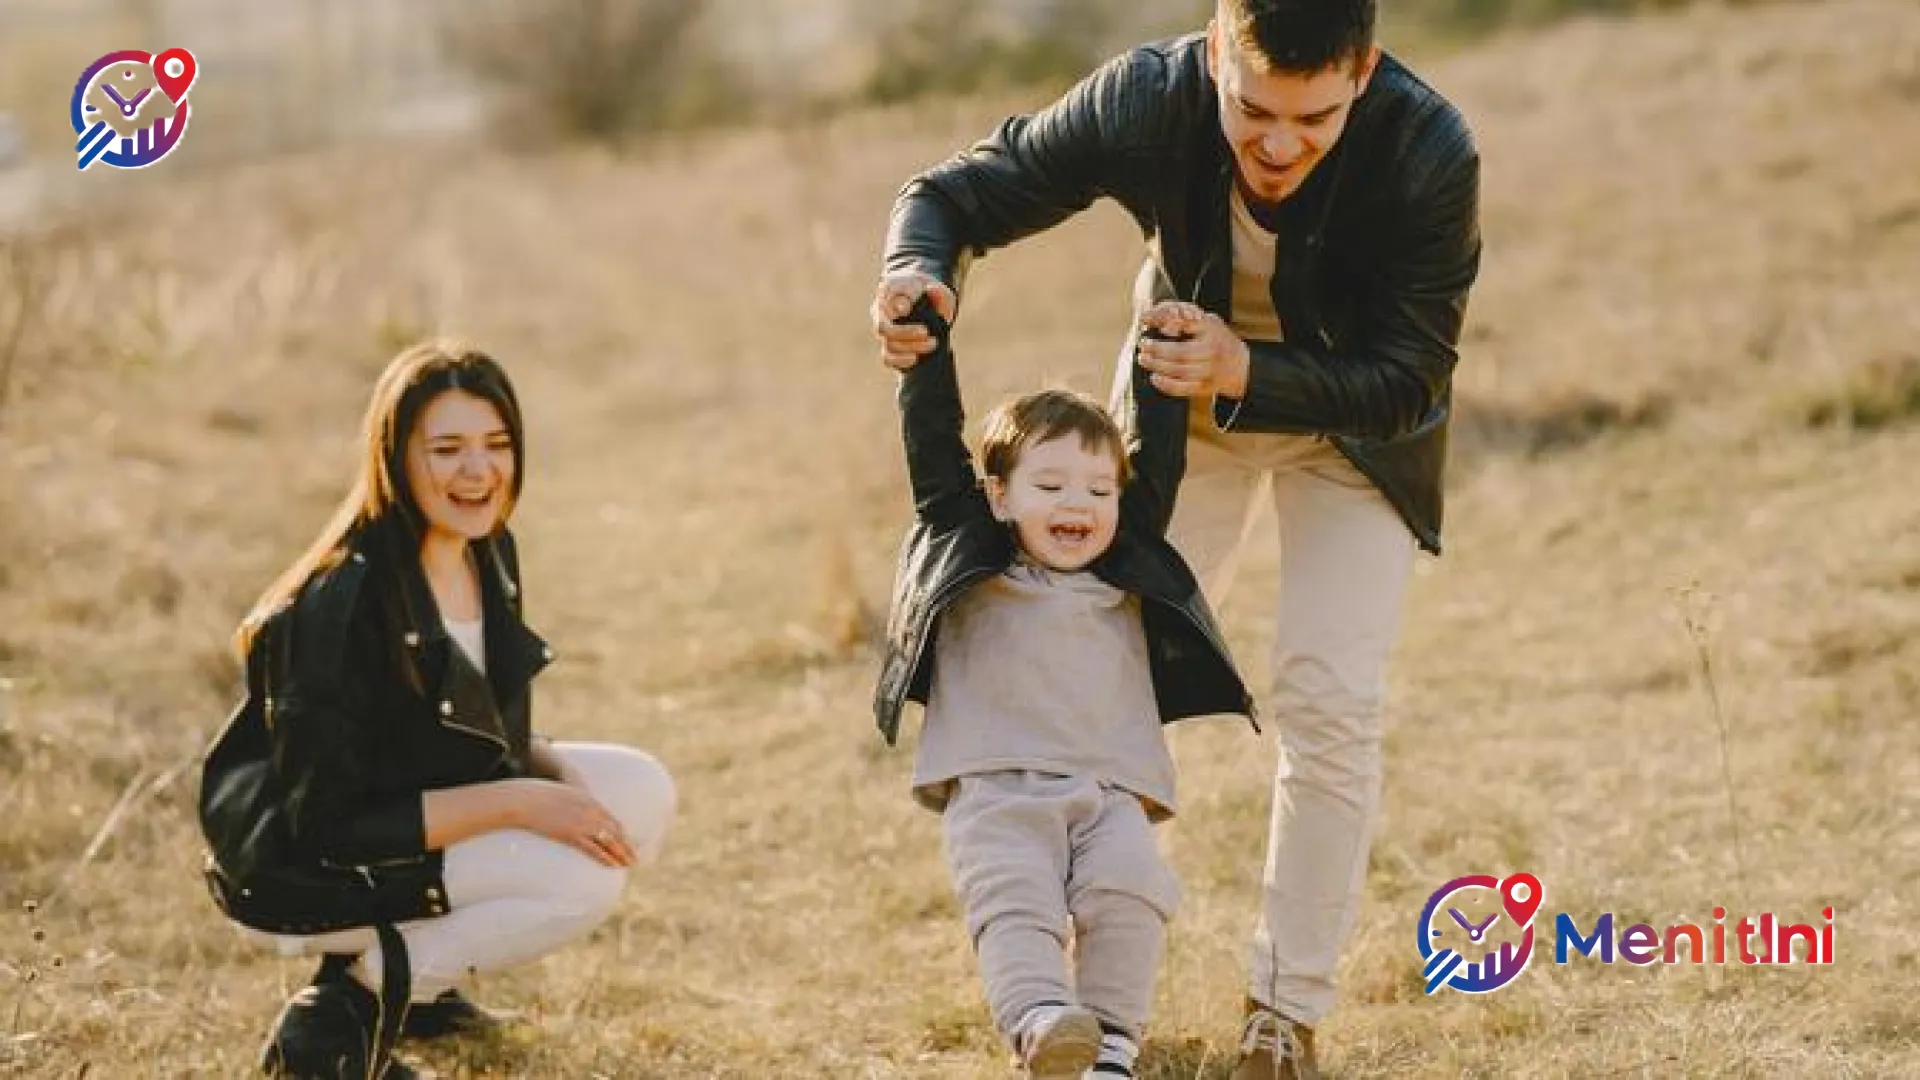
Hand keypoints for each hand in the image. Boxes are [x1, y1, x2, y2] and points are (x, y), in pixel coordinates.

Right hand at [508, 779, 635, 867]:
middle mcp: (590, 811)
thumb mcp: (562, 793)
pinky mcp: (571, 834)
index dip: (621, 833)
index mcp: (589, 799)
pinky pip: (594, 849)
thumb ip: (573, 800)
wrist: (524, 799)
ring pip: (609, 841)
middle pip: (615, 830)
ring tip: (629, 864)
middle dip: (626, 845)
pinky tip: (614, 866)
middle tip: (634, 856)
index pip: (612, 819)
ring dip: (622, 854)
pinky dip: (606, 858)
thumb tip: (573, 809)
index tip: (627, 842)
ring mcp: (582, 823)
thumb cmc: (537, 795)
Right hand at [871, 271, 957, 370]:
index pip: (887, 295)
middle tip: (926, 332)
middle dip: (905, 332)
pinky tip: (916, 358)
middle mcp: (881, 311)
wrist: (928, 304)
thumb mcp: (939, 291)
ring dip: (911, 347)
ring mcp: (883, 330)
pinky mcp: (888, 347)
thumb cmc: (931, 296)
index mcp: (890, 289)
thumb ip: (938, 292)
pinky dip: (902, 360)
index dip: (896, 304)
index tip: (907, 308)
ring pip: (888, 344)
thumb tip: (932, 290)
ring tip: (933, 344)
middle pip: (882, 327)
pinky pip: (888, 358)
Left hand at [1136, 301, 1249, 398]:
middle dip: (1157, 350)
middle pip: (1181, 352)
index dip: (1166, 324)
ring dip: (1157, 366)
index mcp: (1212, 330)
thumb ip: (1184, 319)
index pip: (1187, 323)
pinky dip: (1166, 385)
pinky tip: (1155, 377)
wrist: (1240, 366)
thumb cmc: (1216, 339)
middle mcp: (1213, 351)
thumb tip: (1159, 323)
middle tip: (1143, 345)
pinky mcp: (1205, 388)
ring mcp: (1210, 371)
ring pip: (1180, 371)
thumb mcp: (1206, 322)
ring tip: (1144, 359)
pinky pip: (1183, 389)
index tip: (1149, 324)